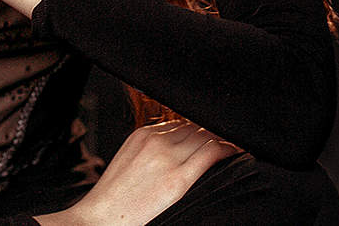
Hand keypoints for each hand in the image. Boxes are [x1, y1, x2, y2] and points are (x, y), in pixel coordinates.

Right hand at [36, 121, 238, 224]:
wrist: (101, 218)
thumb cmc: (115, 196)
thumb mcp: (129, 159)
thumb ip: (151, 148)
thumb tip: (179, 146)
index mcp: (142, 135)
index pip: (182, 122)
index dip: (200, 128)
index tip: (211, 134)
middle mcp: (155, 141)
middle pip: (195, 126)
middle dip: (212, 133)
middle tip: (229, 139)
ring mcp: (167, 159)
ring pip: (206, 136)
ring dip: (222, 140)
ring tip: (235, 147)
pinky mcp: (178, 180)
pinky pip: (211, 153)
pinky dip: (228, 150)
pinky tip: (237, 153)